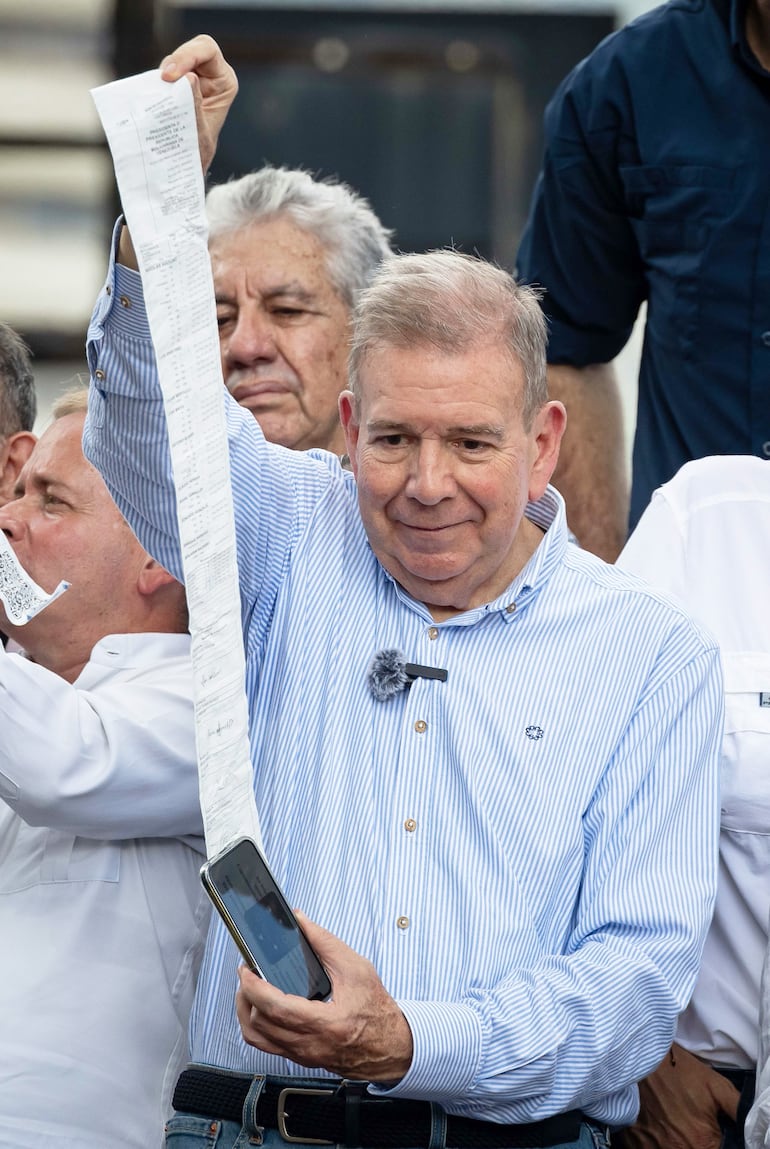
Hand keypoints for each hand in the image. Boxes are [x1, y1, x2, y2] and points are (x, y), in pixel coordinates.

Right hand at [159, 34, 237, 172]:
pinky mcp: (173, 87)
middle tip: (161, 81)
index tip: (170, 76)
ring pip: (172, 63)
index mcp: (223, 82)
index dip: (188, 55)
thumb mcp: (198, 135)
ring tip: (157, 96)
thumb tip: (189, 77)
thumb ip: (195, 107)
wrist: (186, 170)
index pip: (207, 50)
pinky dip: (154, 86)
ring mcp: (190, 79)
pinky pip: (160, 77)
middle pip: (189, 50)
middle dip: (174, 63)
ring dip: (162, 77)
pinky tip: (149, 99)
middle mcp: (208, 75)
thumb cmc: (198, 155)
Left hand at [235, 911, 413, 1082]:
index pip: (275, 1009)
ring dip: (245, 1012)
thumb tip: (301, 922)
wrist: (390, 1045)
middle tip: (247, 972)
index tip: (246, 969)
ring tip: (248, 989)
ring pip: (257, 1039)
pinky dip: (255, 1025)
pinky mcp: (300, 1058)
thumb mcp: (356, 968)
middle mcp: (310, 1045)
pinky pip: (266, 1046)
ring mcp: (302, 1055)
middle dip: (245, 994)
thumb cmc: (377, 1010)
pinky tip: (260, 1008)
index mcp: (325, 1024)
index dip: (254, 987)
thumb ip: (325, 942)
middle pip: (258, 1024)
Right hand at [617, 1043, 739, 1148]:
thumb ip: (739, 1112)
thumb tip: (747, 1127)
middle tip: (686, 1121)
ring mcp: (651, 1147)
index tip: (705, 1130)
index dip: (710, 1142)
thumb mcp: (719, 1088)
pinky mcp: (633, 1140)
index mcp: (701, 1144)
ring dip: (672, 1140)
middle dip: (692, 1141)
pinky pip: (647, 1148)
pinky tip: (655, 1122)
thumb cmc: (681, 1069)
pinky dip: (653, 1140)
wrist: (643, 1054)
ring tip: (670, 1120)